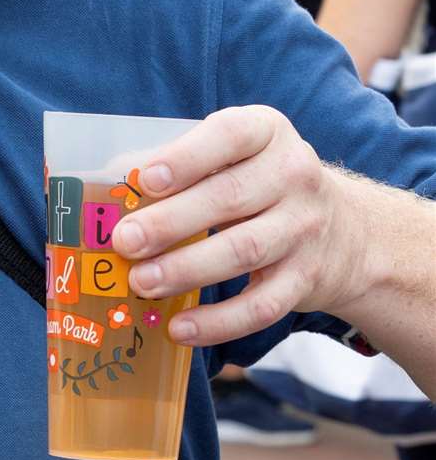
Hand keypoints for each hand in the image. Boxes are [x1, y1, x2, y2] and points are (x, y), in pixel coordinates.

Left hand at [110, 106, 360, 347]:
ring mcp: (305, 228)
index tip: (146, 180)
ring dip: (187, 270)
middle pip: (229, 199)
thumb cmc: (258, 180)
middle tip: (125, 241)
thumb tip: (111, 179)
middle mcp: (294, 174)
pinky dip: (219, 321)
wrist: (348, 230)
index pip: (230, 135)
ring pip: (244, 251)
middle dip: (171, 222)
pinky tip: (180, 328)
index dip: (187, 157)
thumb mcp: (230, 154)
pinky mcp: (308, 279)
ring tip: (141, 282)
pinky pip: (263, 305)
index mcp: (266, 132)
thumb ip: (177, 161)